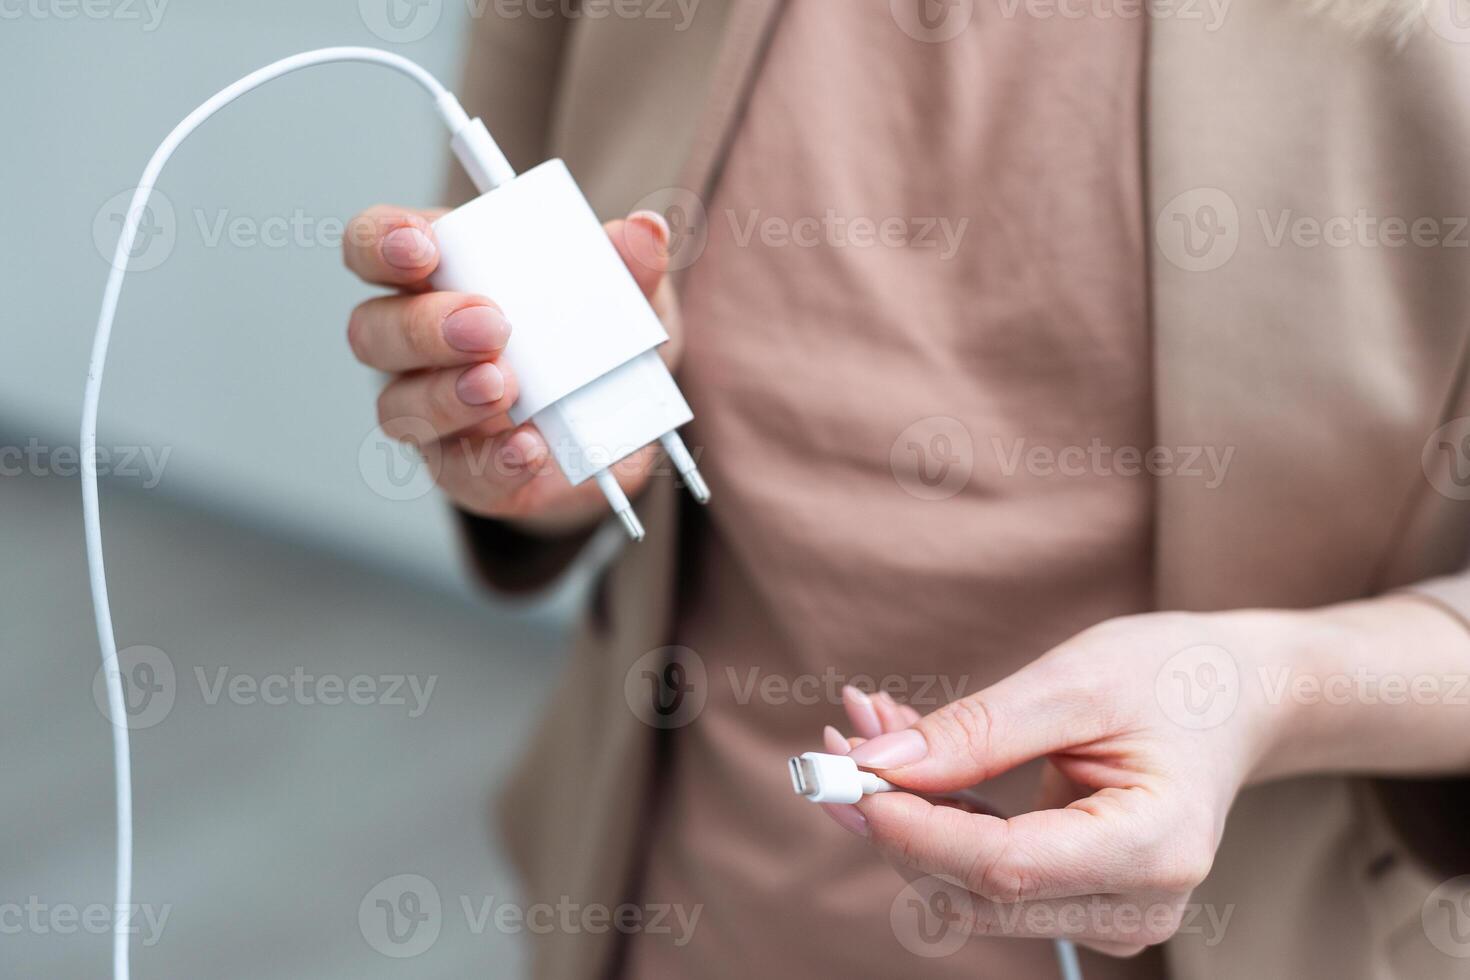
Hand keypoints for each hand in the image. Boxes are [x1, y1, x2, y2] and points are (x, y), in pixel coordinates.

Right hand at [343, 205, 680, 533]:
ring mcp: (431, 411)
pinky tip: (529, 447)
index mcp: (438, 275)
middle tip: (490, 324)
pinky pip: (459, 471)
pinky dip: (495, 460)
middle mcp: (414, 344)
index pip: (374, 245)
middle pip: (373, 330)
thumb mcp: (624, 293)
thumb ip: (628, 261)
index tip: (423, 247)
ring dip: (449, 396)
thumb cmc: (594, 338)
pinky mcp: (464, 470)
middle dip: (425, 326)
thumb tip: (646, 231)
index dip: (383, 242)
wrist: (619, 427)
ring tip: (504, 387)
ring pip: (400, 406)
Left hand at [817, 612, 1300, 955]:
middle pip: (974, 889)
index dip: (913, 829)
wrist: (1236, 696)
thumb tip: (876, 766)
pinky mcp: (1080, 902)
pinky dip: (935, 815)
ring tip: (867, 724)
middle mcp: (1135, 904)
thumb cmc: (1174, 676)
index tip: (848, 776)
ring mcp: (1108, 913)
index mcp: (1155, 847)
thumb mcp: (1076, 680)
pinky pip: (984, 873)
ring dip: (904, 812)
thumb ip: (978, 731)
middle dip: (893, 815)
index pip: (1003, 868)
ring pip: (967, 887)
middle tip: (841, 732)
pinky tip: (904, 751)